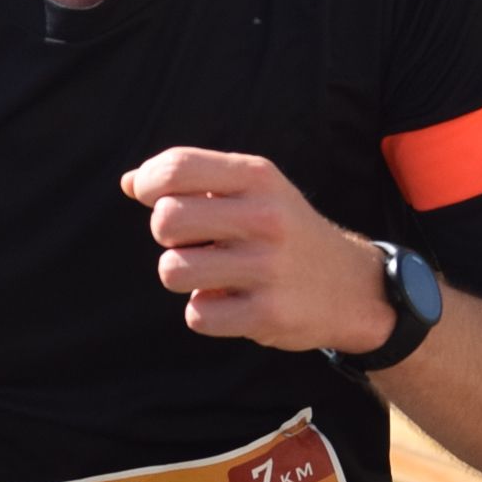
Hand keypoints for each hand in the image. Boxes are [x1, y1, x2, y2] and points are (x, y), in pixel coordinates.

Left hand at [119, 147, 392, 353]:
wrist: (352, 286)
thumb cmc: (282, 232)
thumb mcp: (252, 190)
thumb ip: (192, 180)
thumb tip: (129, 182)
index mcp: (258, 177)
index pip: (177, 167)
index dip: (150, 184)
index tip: (157, 199)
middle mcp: (265, 217)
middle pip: (165, 220)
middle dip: (167, 236)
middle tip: (193, 242)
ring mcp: (268, 267)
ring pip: (173, 271)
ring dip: (183, 276)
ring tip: (213, 273)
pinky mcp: (268, 313)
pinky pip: (197, 314)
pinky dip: (206, 312)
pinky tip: (233, 301)